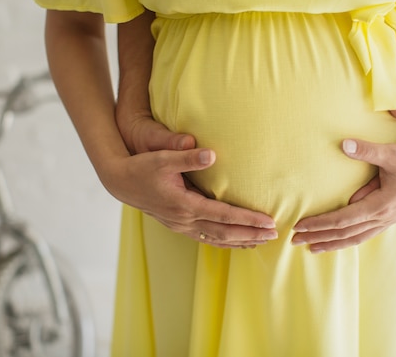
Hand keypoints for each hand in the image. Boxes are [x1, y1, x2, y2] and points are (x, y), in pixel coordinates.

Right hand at [108, 115, 277, 247]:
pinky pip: (207, 238)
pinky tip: (237, 242)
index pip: (224, 215)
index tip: (269, 221)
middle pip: (225, 233)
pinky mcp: (179, 226)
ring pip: (217, 240)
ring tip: (263, 241)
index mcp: (185, 205)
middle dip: (251, 234)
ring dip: (241, 241)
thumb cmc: (143, 167)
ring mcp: (182, 226)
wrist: (121, 182)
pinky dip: (225, 242)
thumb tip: (212, 154)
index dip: (248, 219)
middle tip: (275, 234)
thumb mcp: (163, 158)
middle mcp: (185, 220)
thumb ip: (188, 157)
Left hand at [291, 138, 395, 252]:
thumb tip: (343, 144)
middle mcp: (384, 216)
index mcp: (381, 204)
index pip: (343, 220)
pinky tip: (338, 240)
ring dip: (333, 243)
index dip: (320, 224)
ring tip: (312, 248)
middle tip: (294, 241)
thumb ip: (367, 150)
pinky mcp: (391, 216)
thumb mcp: (393, 153)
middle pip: (345, 233)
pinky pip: (365, 233)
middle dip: (319, 237)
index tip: (299, 226)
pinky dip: (348, 239)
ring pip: (356, 237)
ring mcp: (389, 219)